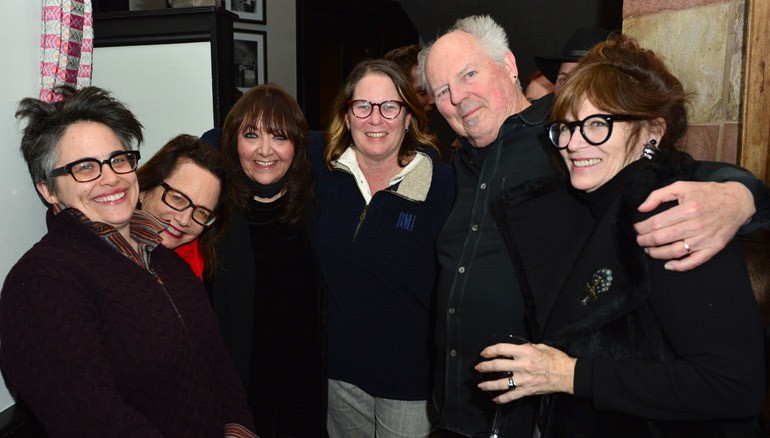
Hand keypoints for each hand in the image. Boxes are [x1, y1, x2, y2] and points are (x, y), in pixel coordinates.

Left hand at [475, 342, 575, 403]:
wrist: (567, 374)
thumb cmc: (556, 359)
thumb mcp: (541, 346)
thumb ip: (526, 347)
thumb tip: (516, 348)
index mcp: (525, 352)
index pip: (502, 349)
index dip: (490, 350)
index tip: (484, 352)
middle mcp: (522, 365)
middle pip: (497, 366)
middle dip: (485, 366)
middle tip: (478, 367)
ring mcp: (524, 379)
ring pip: (501, 383)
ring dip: (489, 384)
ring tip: (481, 385)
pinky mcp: (527, 390)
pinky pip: (512, 396)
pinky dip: (502, 399)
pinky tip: (496, 399)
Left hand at [634, 181, 754, 270]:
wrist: (737, 202)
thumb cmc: (706, 193)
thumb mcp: (682, 186)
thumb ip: (659, 195)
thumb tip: (642, 208)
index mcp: (688, 208)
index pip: (656, 223)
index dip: (642, 228)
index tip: (636, 228)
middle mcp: (696, 225)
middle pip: (662, 238)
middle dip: (645, 241)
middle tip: (639, 240)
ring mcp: (705, 238)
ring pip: (674, 251)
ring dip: (657, 253)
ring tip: (649, 250)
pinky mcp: (713, 248)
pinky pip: (693, 262)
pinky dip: (679, 266)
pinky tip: (667, 265)